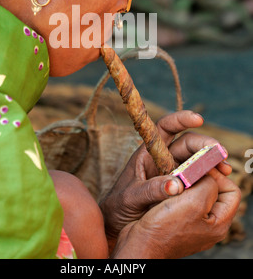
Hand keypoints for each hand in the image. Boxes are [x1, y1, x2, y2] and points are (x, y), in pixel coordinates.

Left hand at [100, 111, 231, 251]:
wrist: (117, 223)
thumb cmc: (119, 206)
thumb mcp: (132, 197)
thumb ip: (151, 190)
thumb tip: (176, 185)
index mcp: (148, 152)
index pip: (165, 128)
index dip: (181, 120)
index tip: (198, 119)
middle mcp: (162, 158)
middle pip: (187, 143)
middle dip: (204, 145)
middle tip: (220, 153)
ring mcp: (172, 171)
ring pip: (195, 159)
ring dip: (211, 161)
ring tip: (224, 169)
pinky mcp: (180, 186)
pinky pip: (197, 177)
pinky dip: (210, 176)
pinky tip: (220, 179)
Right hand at [111, 169, 240, 258]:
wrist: (139, 244)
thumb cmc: (164, 228)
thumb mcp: (193, 202)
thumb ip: (208, 184)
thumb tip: (207, 173)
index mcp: (218, 223)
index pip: (231, 191)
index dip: (218, 176)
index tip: (201, 168)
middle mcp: (209, 224)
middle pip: (215, 191)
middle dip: (202, 178)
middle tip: (187, 171)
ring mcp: (193, 223)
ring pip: (198, 193)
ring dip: (188, 183)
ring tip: (176, 179)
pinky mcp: (178, 220)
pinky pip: (184, 199)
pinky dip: (178, 190)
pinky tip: (169, 188)